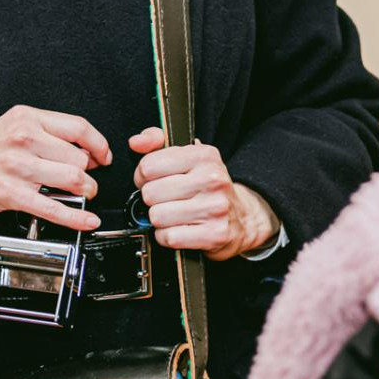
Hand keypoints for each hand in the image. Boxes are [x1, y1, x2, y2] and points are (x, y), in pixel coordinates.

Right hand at [0, 106, 111, 233]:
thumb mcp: (8, 128)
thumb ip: (42, 133)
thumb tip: (80, 150)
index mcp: (25, 118)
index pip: (78, 127)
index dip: (98, 145)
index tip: (103, 156)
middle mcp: (23, 137)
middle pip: (78, 157)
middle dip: (89, 174)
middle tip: (86, 181)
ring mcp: (16, 165)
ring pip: (73, 179)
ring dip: (85, 193)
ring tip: (82, 196)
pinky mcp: (10, 193)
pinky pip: (53, 207)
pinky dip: (76, 218)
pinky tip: (85, 221)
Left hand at [128, 128, 278, 259]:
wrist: (243, 218)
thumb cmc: (206, 186)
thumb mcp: (186, 156)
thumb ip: (156, 141)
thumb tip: (136, 143)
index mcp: (203, 155)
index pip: (149, 166)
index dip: (143, 176)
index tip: (153, 180)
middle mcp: (212, 179)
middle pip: (150, 193)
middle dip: (152, 199)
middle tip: (165, 199)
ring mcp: (215, 208)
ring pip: (157, 216)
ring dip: (160, 220)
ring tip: (174, 214)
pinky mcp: (215, 234)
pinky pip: (169, 237)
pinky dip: (167, 237)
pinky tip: (180, 229)